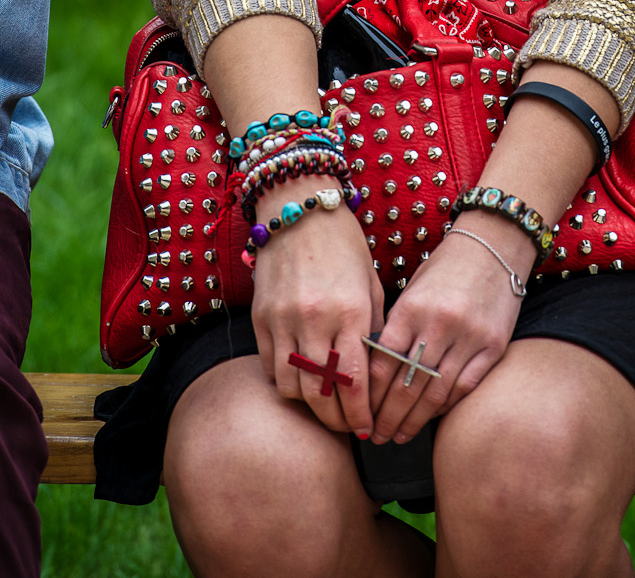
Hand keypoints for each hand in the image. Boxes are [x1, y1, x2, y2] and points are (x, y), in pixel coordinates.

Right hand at [251, 185, 384, 439]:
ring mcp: (282, 319)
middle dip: (336, 420)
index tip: (368, 428)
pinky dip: (285, 381)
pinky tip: (300, 380)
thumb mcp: (369, 284)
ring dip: (309, 405)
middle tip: (347, 427)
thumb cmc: (344, 244)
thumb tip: (374, 373)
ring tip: (325, 407)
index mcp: (349, 310)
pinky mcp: (260, 317)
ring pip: (291, 387)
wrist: (300, 207)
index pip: (354, 382)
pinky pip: (270, 367)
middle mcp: (314, 319)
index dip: (360, 415)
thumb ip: (370, 328)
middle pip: (320, 395)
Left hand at [365, 222, 533, 444]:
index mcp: (412, 308)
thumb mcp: (413, 291)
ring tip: (400, 435)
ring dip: (415, 420)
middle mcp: (439, 324)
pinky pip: (464, 386)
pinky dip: (446, 405)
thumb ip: (396, 328)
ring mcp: (469, 337)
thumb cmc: (445, 269)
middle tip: (377, 436)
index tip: (362, 414)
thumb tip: (375, 374)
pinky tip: (431, 416)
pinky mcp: (493, 345)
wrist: (493, 246)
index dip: (370, 396)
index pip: (384, 364)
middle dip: (388, 417)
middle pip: (407, 386)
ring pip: (435, 393)